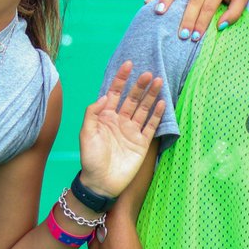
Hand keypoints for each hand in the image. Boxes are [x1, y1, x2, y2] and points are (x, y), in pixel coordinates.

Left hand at [78, 62, 164, 196]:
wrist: (101, 182)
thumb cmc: (90, 158)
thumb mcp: (86, 134)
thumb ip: (93, 113)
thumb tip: (106, 96)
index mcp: (106, 117)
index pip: (115, 93)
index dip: (121, 79)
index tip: (129, 65)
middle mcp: (120, 121)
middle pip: (132, 99)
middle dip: (140, 86)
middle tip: (148, 74)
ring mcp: (132, 131)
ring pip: (143, 109)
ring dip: (151, 96)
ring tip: (158, 82)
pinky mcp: (142, 143)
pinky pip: (151, 126)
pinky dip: (157, 115)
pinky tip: (162, 103)